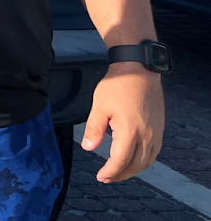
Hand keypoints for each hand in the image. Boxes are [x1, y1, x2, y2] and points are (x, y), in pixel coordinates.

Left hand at [82, 64, 163, 182]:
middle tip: (107, 178)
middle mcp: (147, 135)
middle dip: (121, 175)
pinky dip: (143, 161)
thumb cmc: (118, 85)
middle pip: (136, 165)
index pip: (120, 160)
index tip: (100, 177)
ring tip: (118, 173)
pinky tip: (134, 160)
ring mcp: (156, 132)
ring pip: (147, 161)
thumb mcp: (99, 106)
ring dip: (133, 170)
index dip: (110, 171)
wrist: (139, 70)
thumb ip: (94, 129)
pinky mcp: (159, 129)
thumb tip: (88, 148)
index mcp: (130, 131)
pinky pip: (154, 152)